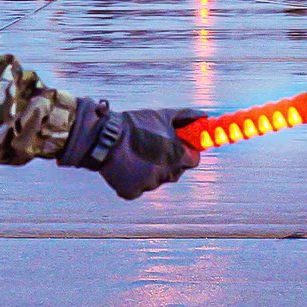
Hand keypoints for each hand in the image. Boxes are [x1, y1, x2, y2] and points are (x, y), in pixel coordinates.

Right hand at [59, 99, 205, 199]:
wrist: (103, 135)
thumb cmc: (134, 124)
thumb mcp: (162, 115)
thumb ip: (186, 116)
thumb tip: (203, 115)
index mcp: (176, 155)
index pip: (193, 160)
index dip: (186, 153)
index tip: (178, 148)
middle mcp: (165, 173)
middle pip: (175, 172)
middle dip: (167, 162)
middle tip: (152, 149)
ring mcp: (148, 184)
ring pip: (155, 180)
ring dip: (149, 171)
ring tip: (134, 155)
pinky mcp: (132, 191)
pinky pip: (138, 189)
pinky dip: (132, 181)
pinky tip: (125, 166)